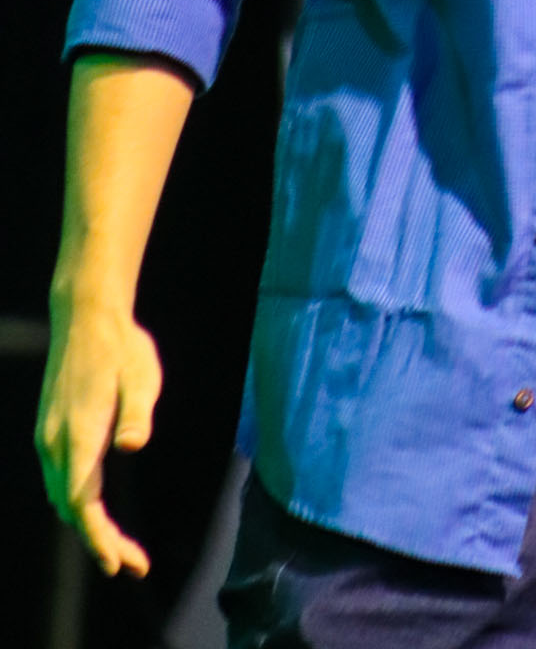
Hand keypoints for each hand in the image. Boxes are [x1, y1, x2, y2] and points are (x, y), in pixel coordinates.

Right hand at [35, 293, 161, 576]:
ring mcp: (48, 437)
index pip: (84, 501)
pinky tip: (96, 512)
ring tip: (123, 548)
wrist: (85, 317)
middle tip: (135, 564)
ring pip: (62, 497)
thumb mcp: (141, 374)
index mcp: (79, 432)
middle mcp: (55, 442)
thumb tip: (131, 445)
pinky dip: (77, 505)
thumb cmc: (121, 346)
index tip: (118, 564)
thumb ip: (136, 412)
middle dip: (99, 541)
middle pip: (73, 508)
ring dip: (88, 526)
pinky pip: (59, 481)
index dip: (98, 537)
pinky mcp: (49, 432)